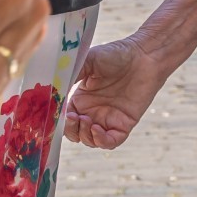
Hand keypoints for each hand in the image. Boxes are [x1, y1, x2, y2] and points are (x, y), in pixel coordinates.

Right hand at [64, 34, 174, 148]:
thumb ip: (70, 74)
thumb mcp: (88, 60)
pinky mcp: (124, 124)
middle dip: (70, 130)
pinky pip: (110, 142)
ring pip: (89, 140)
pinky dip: (101, 141)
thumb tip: (52, 88)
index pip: (63, 117)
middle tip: (74, 118)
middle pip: (74, 133)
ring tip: (87, 120)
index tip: (57, 115)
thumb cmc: (116, 54)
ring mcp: (108, 119)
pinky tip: (97, 129)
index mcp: (81, 98)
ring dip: (84, 135)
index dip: (58, 120)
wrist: (144, 55)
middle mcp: (92, 111)